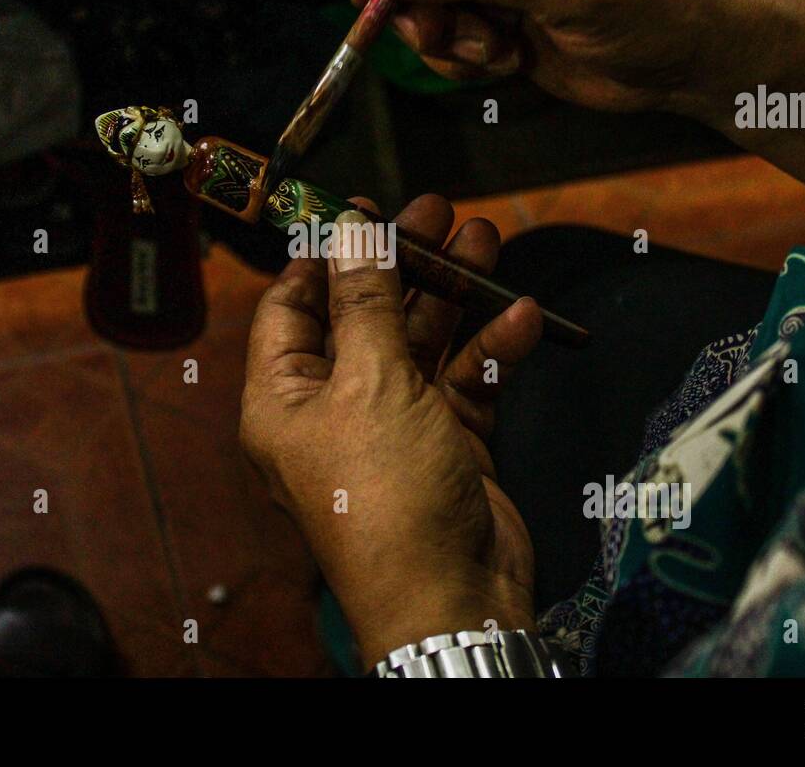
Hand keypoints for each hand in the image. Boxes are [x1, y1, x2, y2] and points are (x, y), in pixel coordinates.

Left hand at [239, 195, 542, 668]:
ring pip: (419, 342)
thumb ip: (365, 302)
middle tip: (436, 212)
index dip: (325, 254)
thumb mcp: (370, 383)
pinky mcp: (445, 444)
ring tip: (484, 240)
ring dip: (452, 294)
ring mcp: (391, 426)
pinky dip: (489, 349)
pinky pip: (463, 381)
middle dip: (402, 263)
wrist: (453, 595)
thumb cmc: (387, 501)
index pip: (292, 307)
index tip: (359, 209)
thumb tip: (350, 233)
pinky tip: (519, 317)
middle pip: (364, 315)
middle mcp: (333, 409)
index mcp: (285, 398)